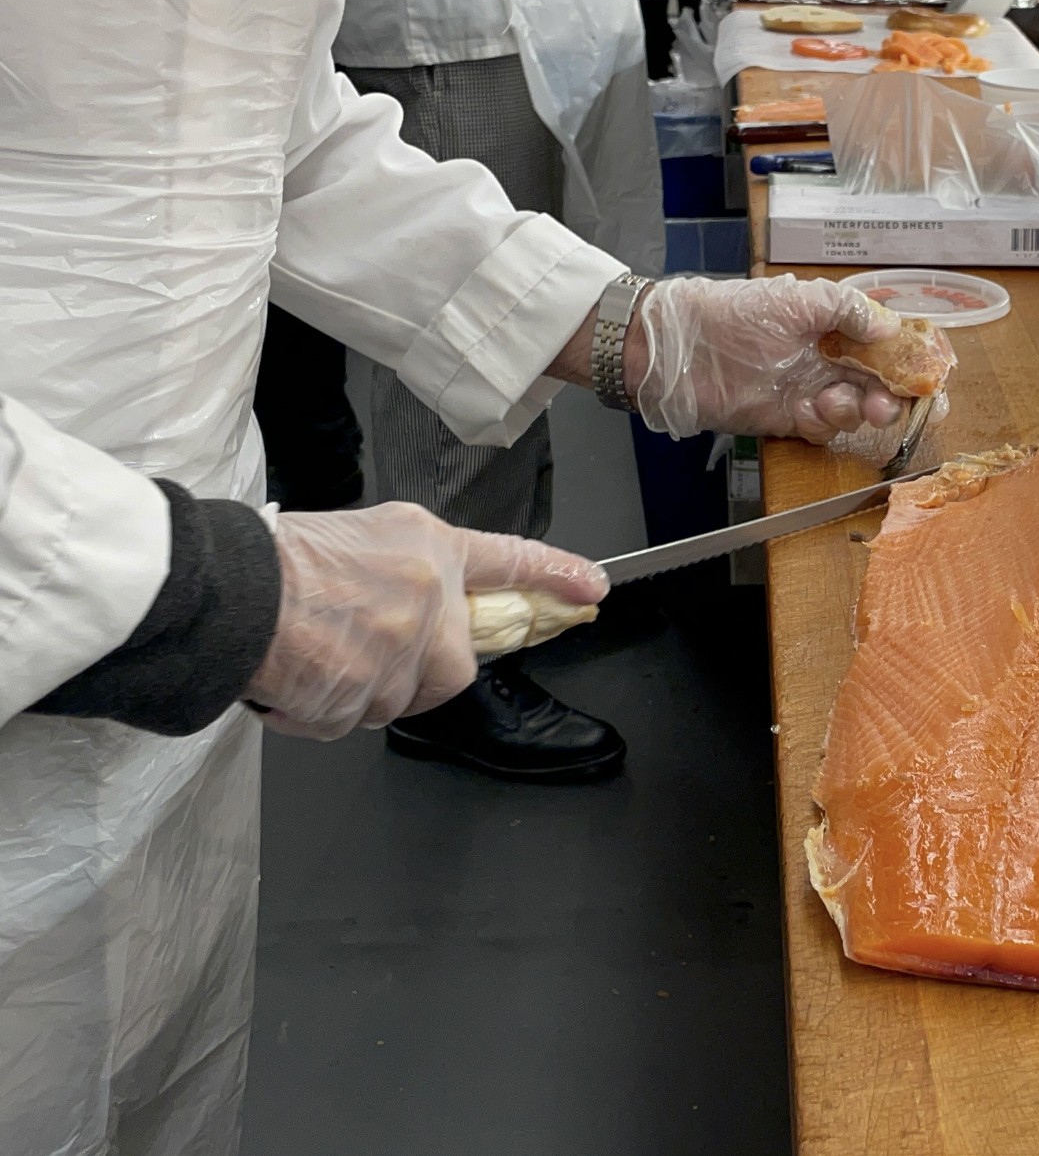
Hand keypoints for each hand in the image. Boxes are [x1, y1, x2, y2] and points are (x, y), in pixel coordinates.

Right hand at [244, 503, 607, 740]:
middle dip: (411, 673)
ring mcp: (401, 652)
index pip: (507, 561)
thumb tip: (425, 607)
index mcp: (429, 550)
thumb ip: (409, 571)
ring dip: (356, 692)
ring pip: (397, 699)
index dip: (554, 573)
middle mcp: (428, 600)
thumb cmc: (279, 562)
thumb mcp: (362, 536)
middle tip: (356, 651)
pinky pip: (348, 721)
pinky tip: (293, 675)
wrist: (227, 592)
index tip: (591, 587)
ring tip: (311, 652)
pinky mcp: (367, 697)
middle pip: (452, 667)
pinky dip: (317, 711)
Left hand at [629, 275, 912, 442]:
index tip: (933, 377)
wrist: (681, 346)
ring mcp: (810, 391)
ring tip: (846, 402)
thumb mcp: (799, 298)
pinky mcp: (789, 419)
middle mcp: (829, 361)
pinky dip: (827, 423)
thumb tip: (890, 327)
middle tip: (898, 405)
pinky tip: (814, 409)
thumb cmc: (737, 311)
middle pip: (881, 386)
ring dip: (861, 411)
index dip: (913, 363)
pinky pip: (824, 429)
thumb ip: (848, 310)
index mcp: (837, 328)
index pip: (888, 348)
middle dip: (896, 398)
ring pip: (856, 411)